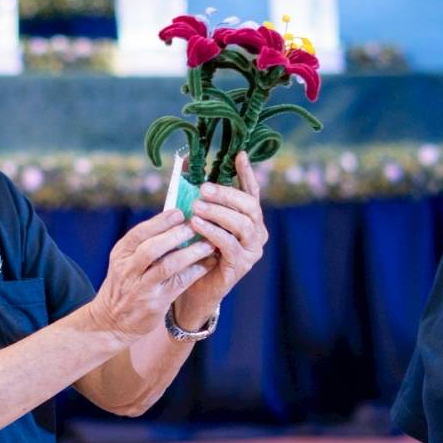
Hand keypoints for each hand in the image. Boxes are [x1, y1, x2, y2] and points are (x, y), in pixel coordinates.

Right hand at [87, 209, 216, 342]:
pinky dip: (195, 271)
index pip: (139, 233)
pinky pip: (179, 283)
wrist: (113, 321)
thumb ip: (144, 243)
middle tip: (197, 225)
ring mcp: (141, 288)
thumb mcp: (125, 262)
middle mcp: (128, 270)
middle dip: (177, 235)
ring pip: (168, 266)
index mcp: (121, 254)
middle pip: (153, 248)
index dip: (160, 222)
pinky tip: (207, 264)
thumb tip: (175, 219)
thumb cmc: (125, 284)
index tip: (179, 212)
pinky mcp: (155, 303)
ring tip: (208, 244)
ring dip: (190, 253)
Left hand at [174, 152, 267, 329]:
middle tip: (203, 188)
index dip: (247, 173)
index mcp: (250, 219)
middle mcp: (257, 233)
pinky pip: (229, 244)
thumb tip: (185, 161)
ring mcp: (251, 251)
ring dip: (219, 213)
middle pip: (250, 206)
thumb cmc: (195, 250)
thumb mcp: (197, 219)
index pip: (252, 192)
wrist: (192, 288)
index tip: (239, 154)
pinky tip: (197, 224)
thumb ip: (197, 195)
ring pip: (243, 225)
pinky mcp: (240, 266)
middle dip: (227, 195)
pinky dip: (213, 232)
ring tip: (197, 206)